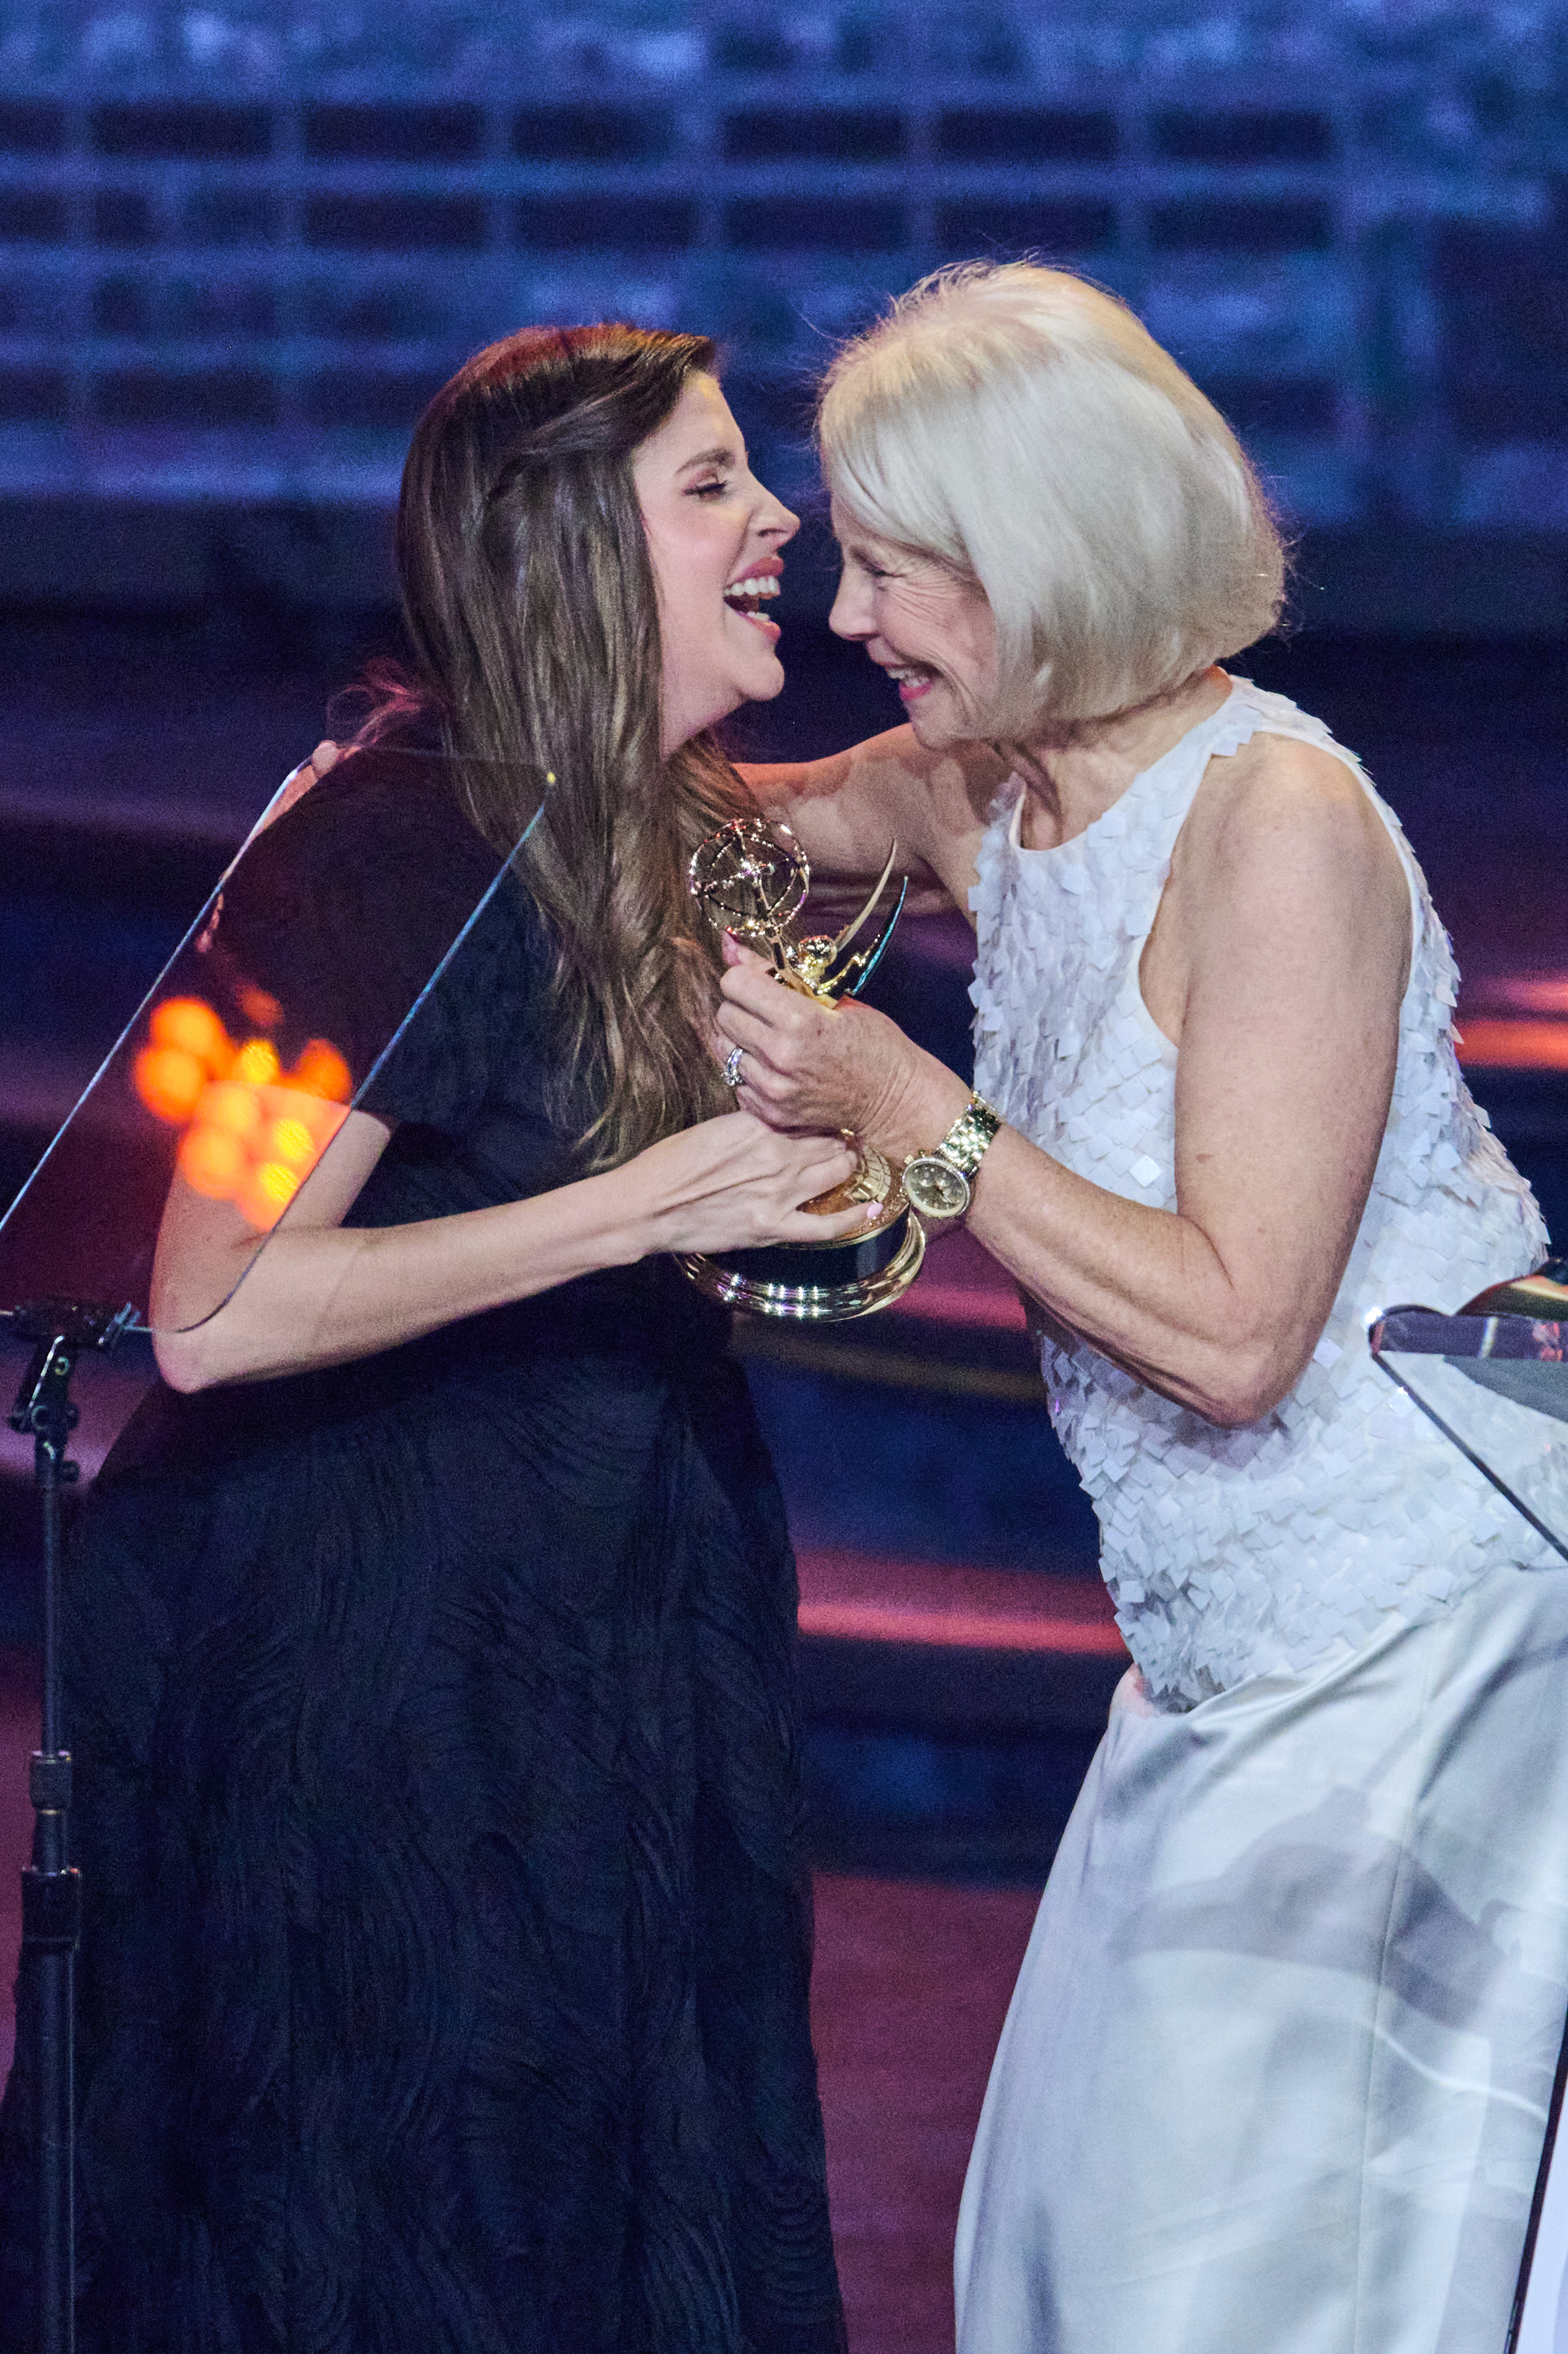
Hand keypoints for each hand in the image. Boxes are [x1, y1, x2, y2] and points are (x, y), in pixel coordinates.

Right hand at [629, 1110, 868, 1258]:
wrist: (646, 1206)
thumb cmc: (669, 1164)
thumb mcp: (712, 1128)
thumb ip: (750, 1123)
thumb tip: (775, 1120)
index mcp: (757, 1123)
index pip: (808, 1112)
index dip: (823, 1114)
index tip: (829, 1115)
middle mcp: (776, 1153)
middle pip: (829, 1140)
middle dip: (841, 1138)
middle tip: (848, 1139)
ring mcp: (778, 1192)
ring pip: (836, 1172)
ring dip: (848, 1166)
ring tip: (850, 1163)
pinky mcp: (773, 1227)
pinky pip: (827, 1225)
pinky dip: (853, 1217)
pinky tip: (870, 1209)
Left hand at [716, 936, 965, 1159]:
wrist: (894, 1100)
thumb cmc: (874, 1044)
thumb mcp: (834, 997)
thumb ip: (776, 973)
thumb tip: (729, 946)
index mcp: (799, 1021)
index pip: (735, 983)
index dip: (747, 977)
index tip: (764, 983)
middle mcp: (780, 1057)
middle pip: (724, 1016)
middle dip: (741, 1006)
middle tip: (769, 1011)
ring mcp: (773, 1089)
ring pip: (724, 1050)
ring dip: (742, 1040)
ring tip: (772, 1039)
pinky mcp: (771, 1113)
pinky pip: (737, 1082)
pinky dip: (750, 1071)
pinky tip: (777, 1068)